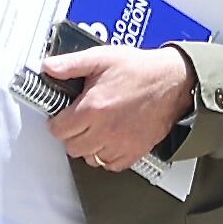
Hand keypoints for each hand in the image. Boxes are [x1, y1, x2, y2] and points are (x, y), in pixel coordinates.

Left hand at [42, 42, 197, 170]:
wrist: (173, 81)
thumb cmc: (141, 70)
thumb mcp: (102, 58)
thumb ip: (72, 64)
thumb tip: (49, 67)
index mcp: (93, 108)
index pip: (58, 130)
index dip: (58, 121)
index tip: (63, 117)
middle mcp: (105, 130)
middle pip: (72, 147)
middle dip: (71, 135)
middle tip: (79, 123)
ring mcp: (120, 143)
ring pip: (91, 159)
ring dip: (89, 148)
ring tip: (95, 132)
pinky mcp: (135, 151)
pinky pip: (112, 165)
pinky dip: (108, 157)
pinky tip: (110, 142)